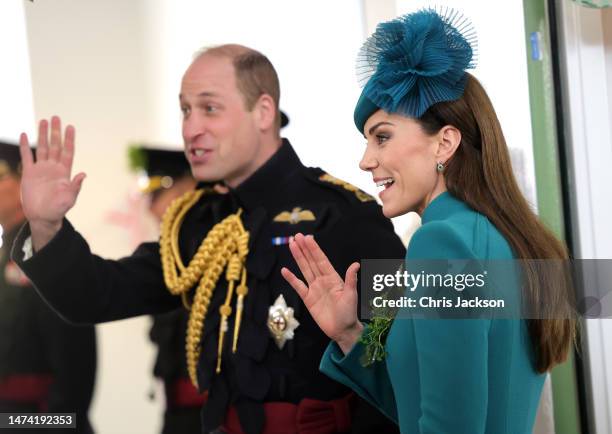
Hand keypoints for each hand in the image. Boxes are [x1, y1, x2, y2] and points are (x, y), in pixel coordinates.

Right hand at [19, 116, 85, 249]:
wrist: (43, 217)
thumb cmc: (58, 209)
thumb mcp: (69, 198)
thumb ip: (75, 186)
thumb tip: (83, 174)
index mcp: (64, 172)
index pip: (68, 152)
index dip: (69, 139)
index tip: (70, 127)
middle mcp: (53, 168)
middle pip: (55, 146)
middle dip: (56, 132)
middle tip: (56, 117)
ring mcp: (41, 169)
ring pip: (42, 148)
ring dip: (42, 135)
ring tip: (43, 120)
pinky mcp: (29, 173)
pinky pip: (26, 157)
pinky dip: (25, 146)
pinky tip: (24, 135)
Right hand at [281, 233, 363, 353]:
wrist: (342, 330)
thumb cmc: (349, 313)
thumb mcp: (351, 295)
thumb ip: (351, 279)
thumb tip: (356, 264)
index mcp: (333, 278)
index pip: (321, 260)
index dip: (314, 249)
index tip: (308, 238)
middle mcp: (322, 280)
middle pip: (311, 261)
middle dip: (304, 249)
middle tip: (296, 236)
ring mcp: (314, 289)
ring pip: (304, 270)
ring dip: (298, 258)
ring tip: (291, 245)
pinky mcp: (308, 299)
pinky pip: (298, 286)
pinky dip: (291, 279)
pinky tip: (285, 270)